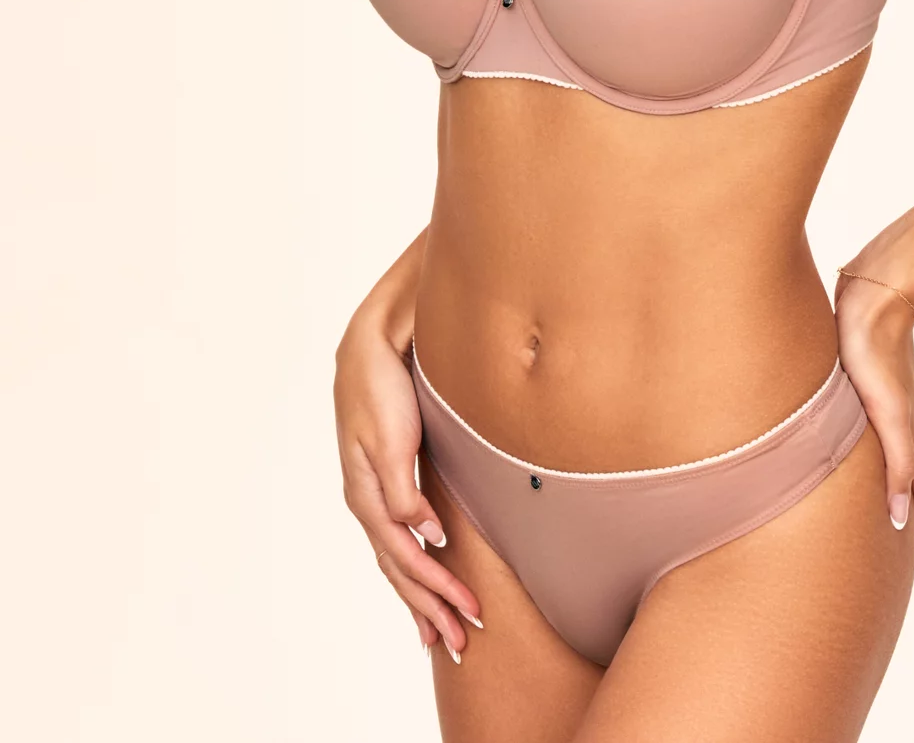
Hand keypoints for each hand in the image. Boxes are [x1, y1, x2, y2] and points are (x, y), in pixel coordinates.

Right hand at [334, 321, 482, 661]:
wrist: (370, 346)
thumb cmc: (383, 387)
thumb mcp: (391, 439)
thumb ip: (404, 490)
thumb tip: (428, 536)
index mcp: (367, 495)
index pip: (405, 558)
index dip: (436, 588)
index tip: (470, 612)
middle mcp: (369, 501)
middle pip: (399, 569)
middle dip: (429, 607)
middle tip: (460, 644)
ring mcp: (375, 491)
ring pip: (398, 558)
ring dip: (420, 596)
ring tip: (439, 630)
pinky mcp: (388, 477)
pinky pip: (399, 536)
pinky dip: (414, 565)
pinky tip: (427, 573)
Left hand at [833, 273, 913, 532]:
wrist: (874, 291)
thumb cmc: (873, 350)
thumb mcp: (886, 414)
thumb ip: (897, 463)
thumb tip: (900, 519)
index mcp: (910, 430)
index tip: (901, 547)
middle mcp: (905, 415)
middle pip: (912, 469)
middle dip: (904, 500)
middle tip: (884, 527)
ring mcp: (890, 393)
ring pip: (895, 442)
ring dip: (888, 469)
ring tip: (867, 488)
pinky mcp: (872, 372)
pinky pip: (877, 417)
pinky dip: (872, 439)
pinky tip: (852, 432)